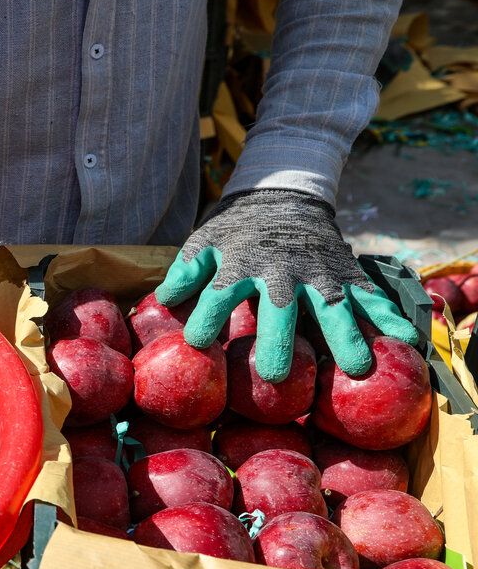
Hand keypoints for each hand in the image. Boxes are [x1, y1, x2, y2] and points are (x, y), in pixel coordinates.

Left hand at [155, 189, 418, 380]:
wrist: (283, 195)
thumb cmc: (236, 230)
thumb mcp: (203, 241)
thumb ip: (185, 271)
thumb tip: (163, 300)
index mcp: (240, 264)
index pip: (219, 292)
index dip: (206, 315)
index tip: (197, 341)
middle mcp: (280, 270)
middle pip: (280, 307)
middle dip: (277, 339)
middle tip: (276, 374)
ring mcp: (317, 272)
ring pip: (333, 305)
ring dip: (346, 336)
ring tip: (358, 367)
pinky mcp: (344, 272)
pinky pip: (369, 295)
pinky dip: (387, 316)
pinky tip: (405, 340)